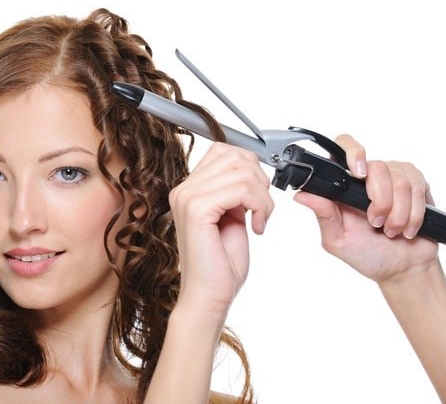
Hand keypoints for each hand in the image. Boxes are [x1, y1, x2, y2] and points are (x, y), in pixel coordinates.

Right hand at [170, 143, 273, 317]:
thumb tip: (250, 169)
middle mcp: (183, 190)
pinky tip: (256, 226)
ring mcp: (187, 197)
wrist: (209, 295)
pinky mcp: (197, 209)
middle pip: (235, 156)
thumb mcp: (231, 216)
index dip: (250, 168)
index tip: (257, 196)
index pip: (224, 151)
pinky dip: (260, 205)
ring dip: (262, 196)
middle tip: (262, 209)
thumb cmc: (220, 264)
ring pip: (242, 171)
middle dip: (259, 181)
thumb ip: (234, 190)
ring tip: (260, 218)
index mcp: (189, 190)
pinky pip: (242, 189)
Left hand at [294, 134, 438, 282]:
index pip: (344, 147)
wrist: (402, 268)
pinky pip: (418, 188)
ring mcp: (394, 177)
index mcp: (344, 185)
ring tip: (390, 230)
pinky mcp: (417, 184)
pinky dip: (413, 213)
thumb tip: (300, 195)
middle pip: (377, 166)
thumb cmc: (367, 254)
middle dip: (380, 201)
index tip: (358, 174)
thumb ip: (323, 215)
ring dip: (397, 213)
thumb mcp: (337, 239)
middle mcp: (368, 176)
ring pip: (400, 180)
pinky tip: (407, 228)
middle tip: (375, 222)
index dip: (353, 153)